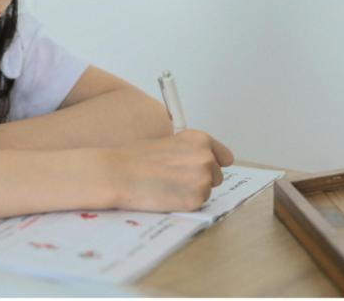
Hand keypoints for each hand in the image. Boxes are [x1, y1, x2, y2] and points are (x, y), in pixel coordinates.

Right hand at [108, 129, 233, 211]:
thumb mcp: (169, 142)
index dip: (213, 163)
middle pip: (216, 175)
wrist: (119, 173)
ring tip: (167, 184)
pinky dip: (185, 202)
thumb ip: (191, 150)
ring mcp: (202, 179)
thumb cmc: (137, 158)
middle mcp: (206, 157)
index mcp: (200, 139)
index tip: (203, 168)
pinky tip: (167, 194)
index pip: (224, 157)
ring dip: (192, 190)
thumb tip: (207, 162)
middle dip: (199, 178)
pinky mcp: (196, 199)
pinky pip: (198, 203)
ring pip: (207, 190)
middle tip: (174, 177)